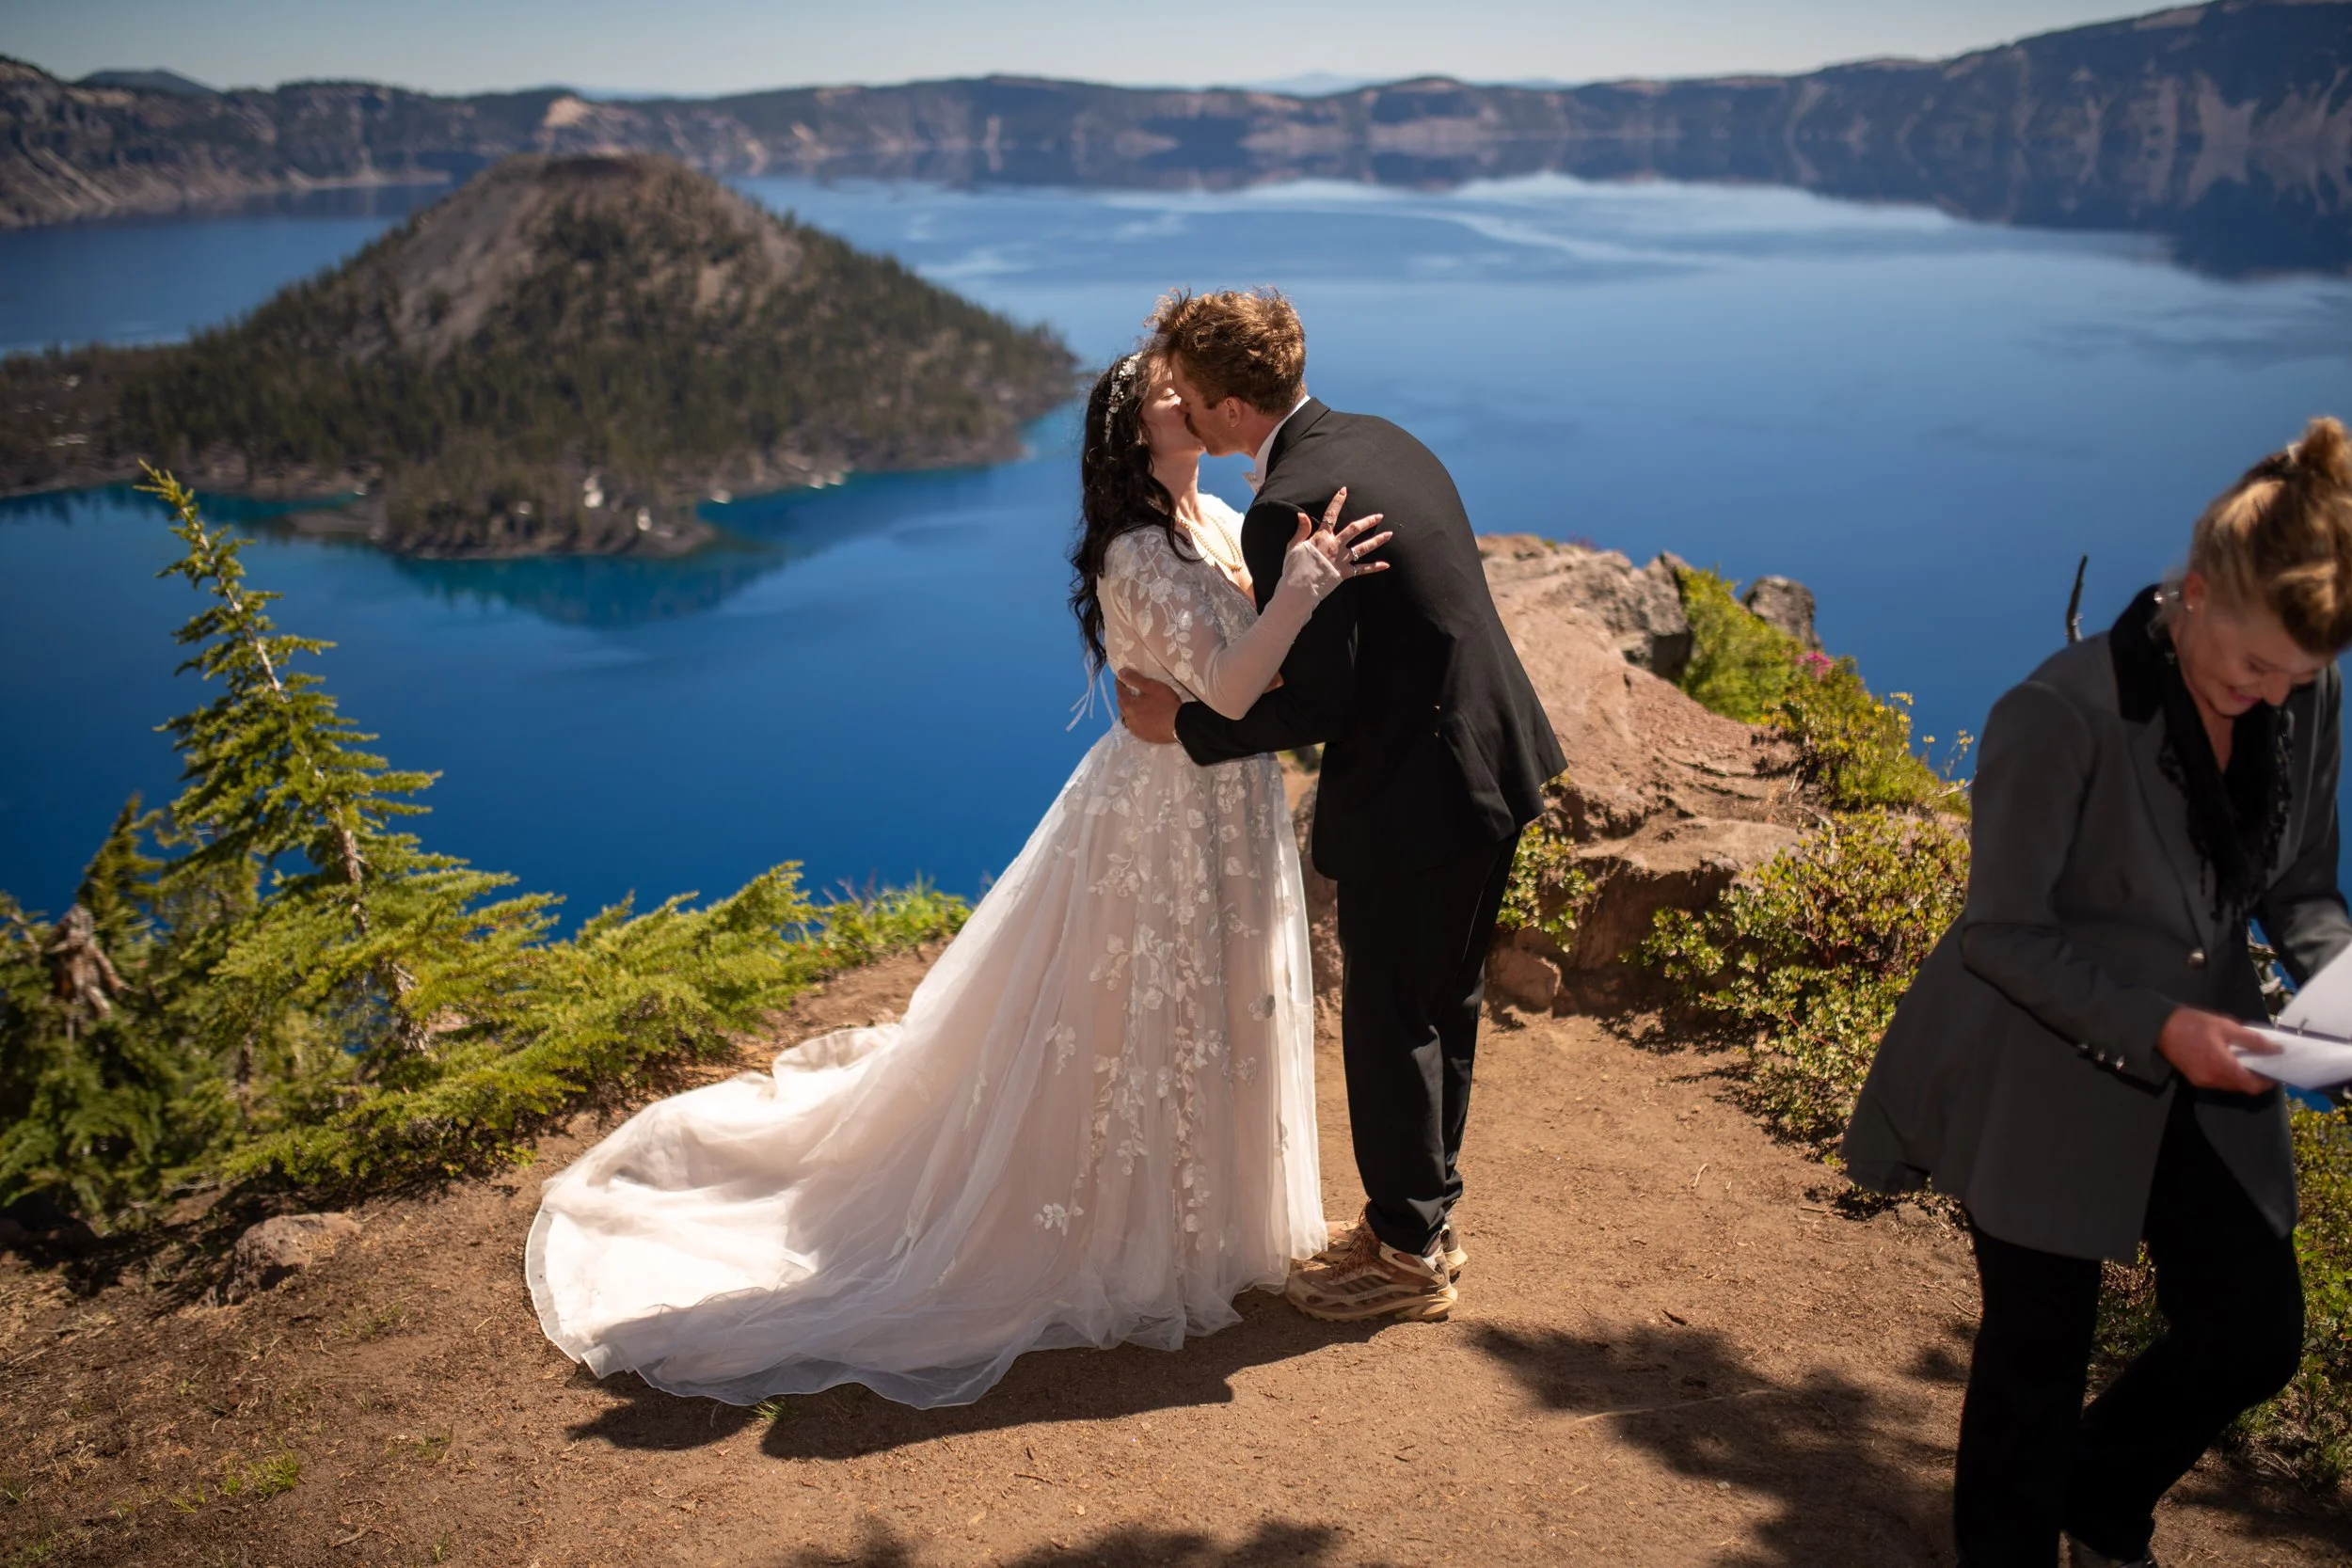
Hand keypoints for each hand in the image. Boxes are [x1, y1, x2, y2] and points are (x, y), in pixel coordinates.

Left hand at [1115, 667, 1180, 744]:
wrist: (1179, 725)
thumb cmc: (1166, 703)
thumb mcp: (1151, 686)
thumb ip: (1134, 679)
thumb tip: (1120, 672)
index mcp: (1129, 706)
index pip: (1120, 692)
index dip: (1119, 684)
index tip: (1119, 678)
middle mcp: (1129, 720)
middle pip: (1121, 705)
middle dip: (1122, 696)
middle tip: (1126, 690)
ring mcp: (1136, 730)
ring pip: (1127, 717)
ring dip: (1127, 710)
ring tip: (1133, 704)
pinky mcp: (1144, 737)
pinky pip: (1135, 726)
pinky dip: (1135, 719)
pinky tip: (1140, 718)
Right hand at [1290, 486, 1392, 580]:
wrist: (1298, 589)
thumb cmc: (1293, 568)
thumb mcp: (1293, 546)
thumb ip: (1301, 530)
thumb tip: (1302, 515)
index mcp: (1322, 538)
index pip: (1330, 515)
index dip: (1337, 501)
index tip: (1344, 491)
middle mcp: (1335, 546)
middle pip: (1354, 529)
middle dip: (1368, 521)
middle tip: (1379, 516)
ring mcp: (1342, 559)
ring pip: (1363, 547)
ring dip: (1377, 540)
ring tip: (1389, 534)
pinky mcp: (1345, 573)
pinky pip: (1362, 570)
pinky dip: (1375, 567)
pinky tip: (1386, 564)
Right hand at [2156, 1006, 2279, 1093]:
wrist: (2159, 1027)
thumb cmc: (2194, 1024)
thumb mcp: (2225, 1026)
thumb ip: (2252, 1040)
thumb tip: (2277, 1050)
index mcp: (2222, 1067)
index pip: (2252, 1086)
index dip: (2268, 1082)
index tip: (2276, 1070)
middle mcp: (2213, 1080)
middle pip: (2243, 1087)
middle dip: (2256, 1078)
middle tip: (2264, 1062)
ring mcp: (2203, 1081)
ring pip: (2231, 1086)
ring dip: (2242, 1077)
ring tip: (2248, 1059)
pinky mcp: (2196, 1079)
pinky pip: (2220, 1082)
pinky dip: (2230, 1075)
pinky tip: (2230, 1061)